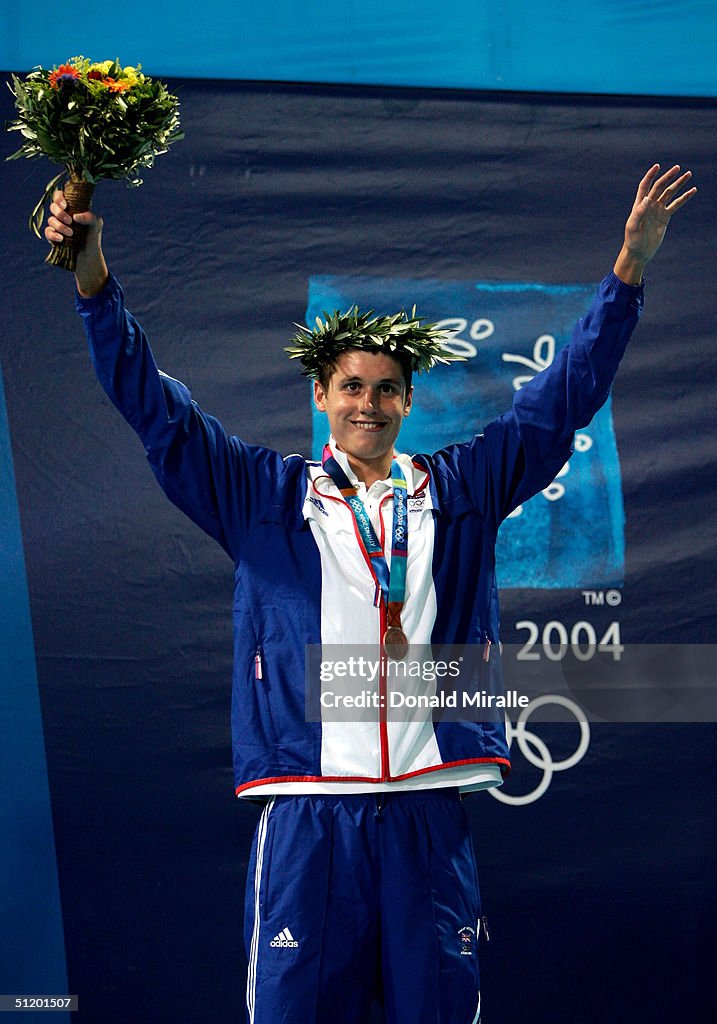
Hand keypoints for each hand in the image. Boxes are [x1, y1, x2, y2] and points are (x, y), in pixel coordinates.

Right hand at [45, 190, 108, 296]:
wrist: (89, 256)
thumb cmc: (93, 237)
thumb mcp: (96, 224)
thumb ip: (90, 216)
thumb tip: (76, 216)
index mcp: (71, 207)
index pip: (60, 195)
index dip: (59, 197)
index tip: (66, 205)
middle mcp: (62, 214)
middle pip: (53, 206)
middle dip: (60, 213)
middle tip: (70, 221)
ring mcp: (56, 225)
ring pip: (51, 219)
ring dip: (60, 226)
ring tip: (71, 234)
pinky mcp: (52, 236)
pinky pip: (48, 231)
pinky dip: (53, 234)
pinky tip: (61, 239)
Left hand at [614, 164, 696, 284]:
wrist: (639, 252)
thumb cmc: (632, 240)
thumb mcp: (633, 226)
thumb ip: (640, 211)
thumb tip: (648, 198)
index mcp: (640, 204)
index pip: (645, 185)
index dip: (650, 175)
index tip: (657, 166)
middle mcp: (649, 204)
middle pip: (660, 186)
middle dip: (668, 177)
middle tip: (678, 168)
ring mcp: (658, 210)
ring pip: (670, 193)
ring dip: (679, 184)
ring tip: (688, 174)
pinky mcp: (665, 217)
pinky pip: (676, 205)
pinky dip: (684, 198)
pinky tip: (692, 190)